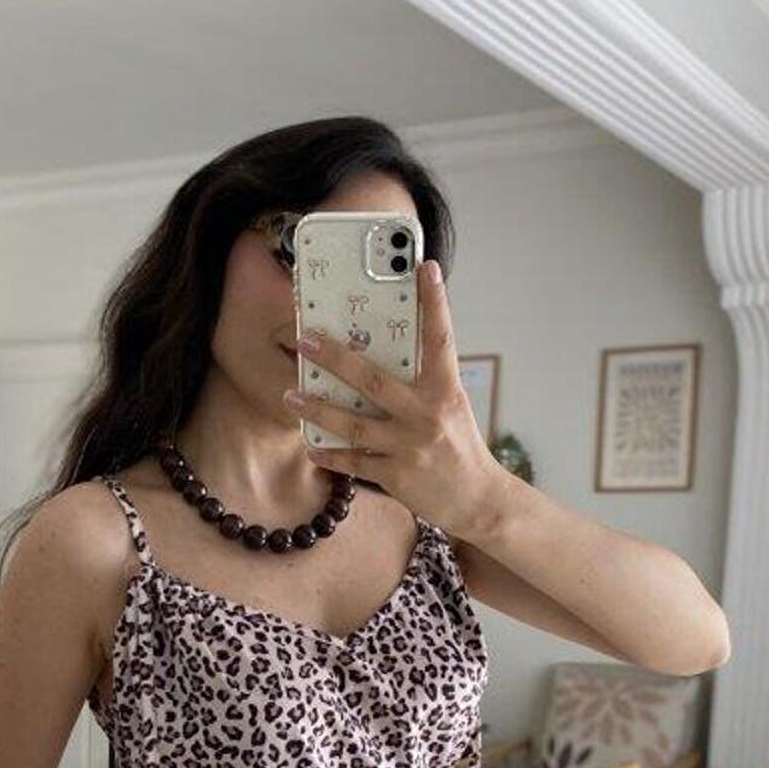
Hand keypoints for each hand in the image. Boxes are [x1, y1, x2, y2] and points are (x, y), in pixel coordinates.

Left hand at [283, 258, 502, 541]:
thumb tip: (381, 353)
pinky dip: (331, 455)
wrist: (478, 500)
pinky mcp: (397, 475)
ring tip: (290, 395)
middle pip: (374, 381)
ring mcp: (410, 447)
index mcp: (445, 390)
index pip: (441, 339)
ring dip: (318, 410)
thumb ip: (422, 382)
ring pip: (353, 425)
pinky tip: (311, 447)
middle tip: (305, 338)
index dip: (435, 302)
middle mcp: (427, 415)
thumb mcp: (450, 406)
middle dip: (336, 358)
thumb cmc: (459, 445)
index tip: (426, 267)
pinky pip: (355, 462)